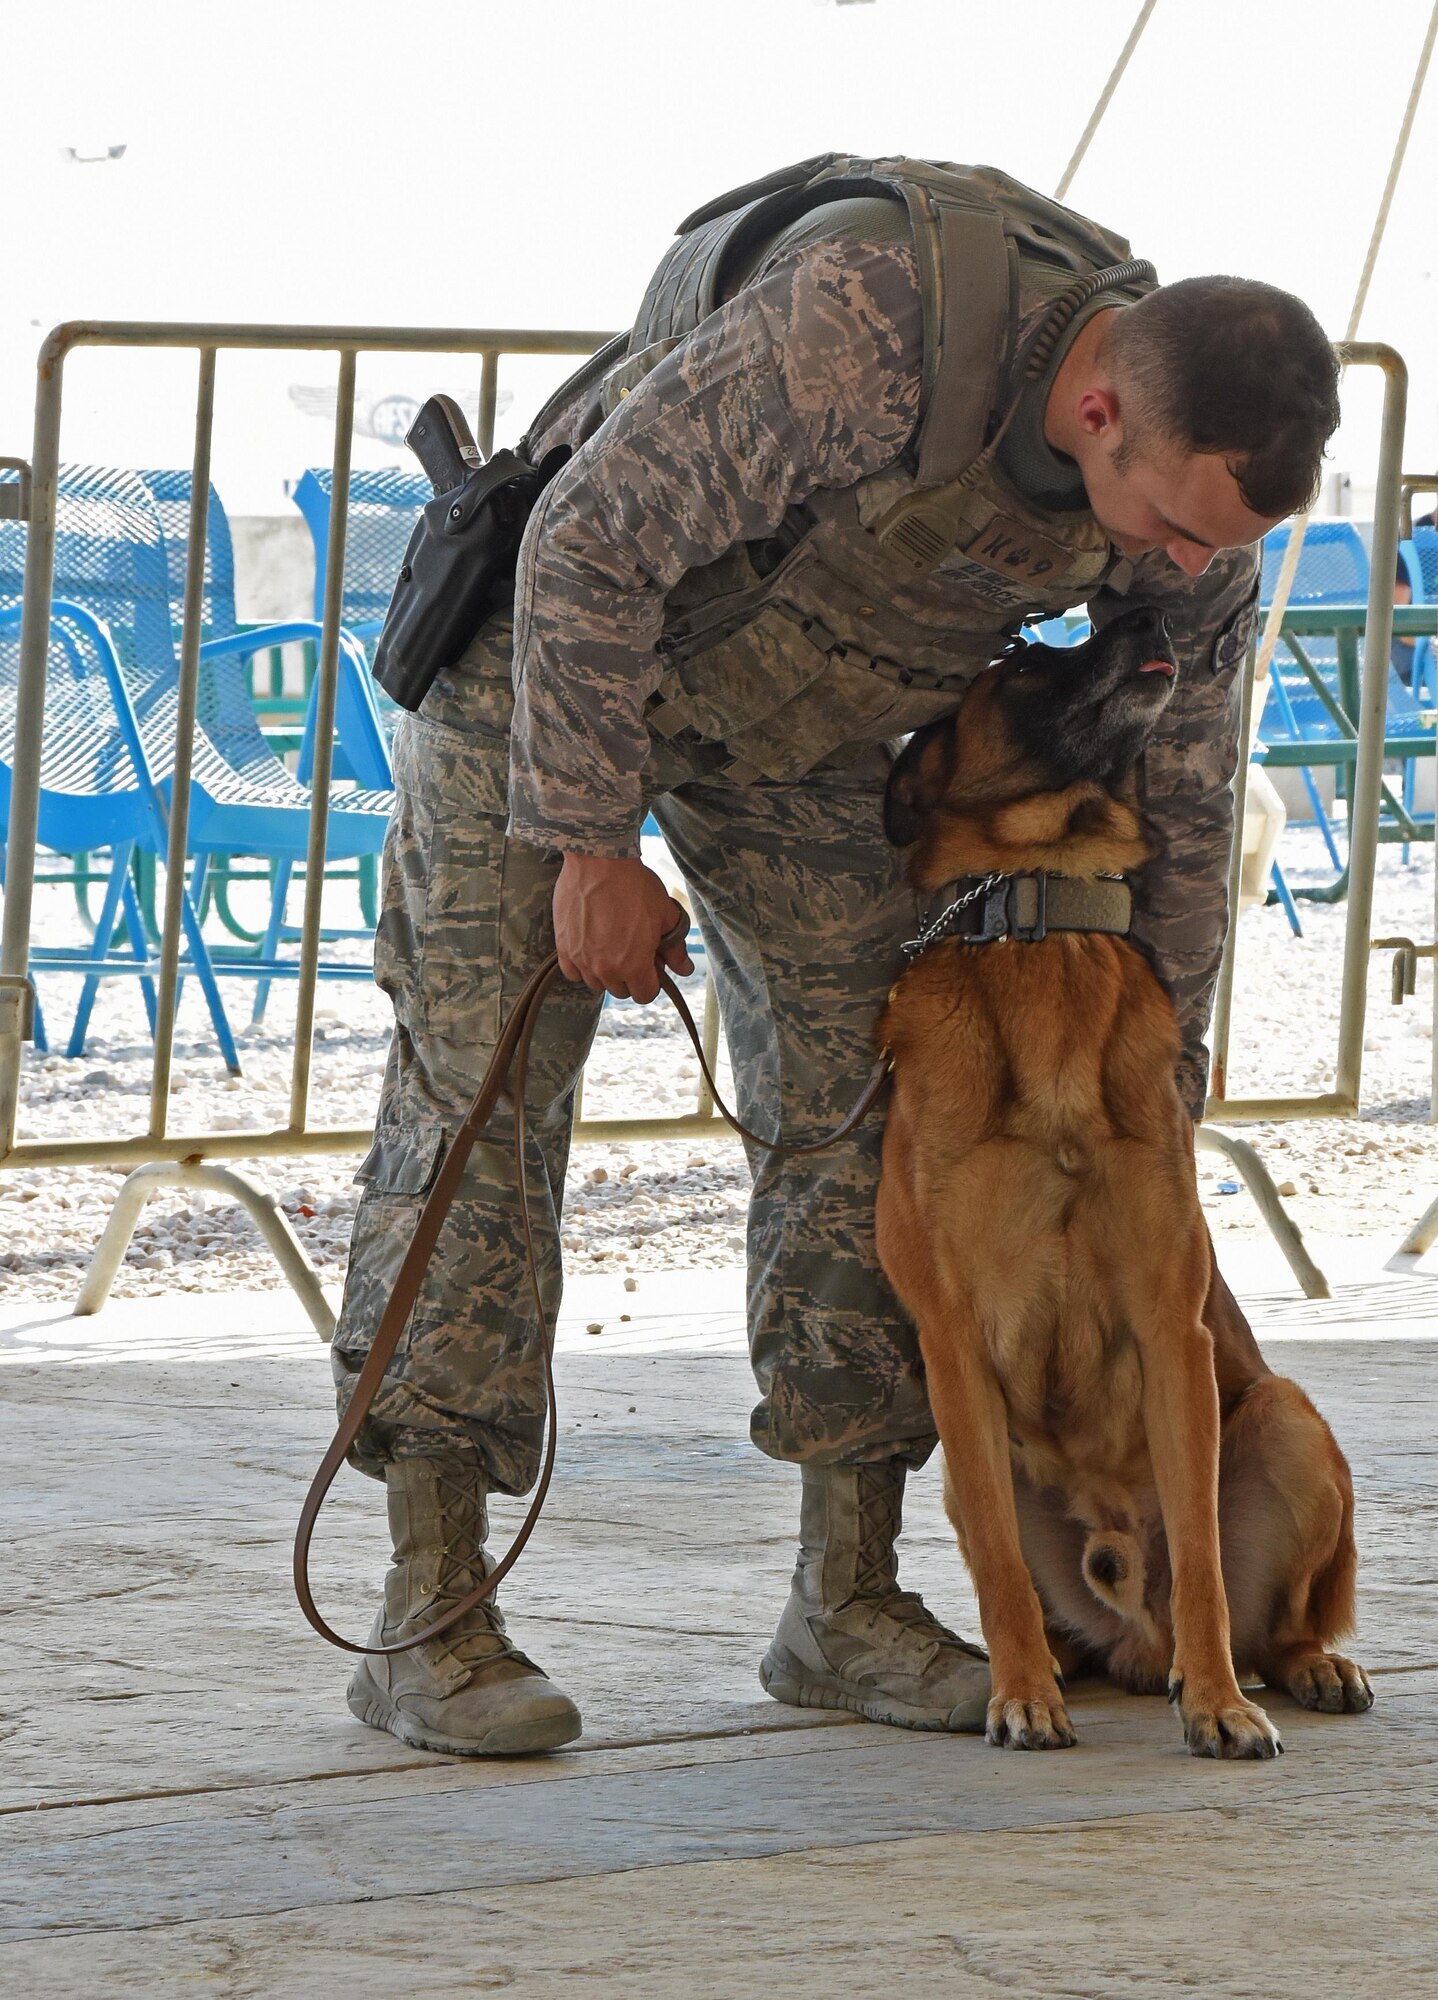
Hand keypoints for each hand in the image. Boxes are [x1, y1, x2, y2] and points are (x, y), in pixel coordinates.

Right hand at [553, 852, 693, 1002]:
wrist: (600, 861)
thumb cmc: (635, 886)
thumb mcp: (665, 916)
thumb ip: (675, 948)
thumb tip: (685, 970)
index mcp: (634, 965)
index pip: (644, 995)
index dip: (651, 982)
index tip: (650, 965)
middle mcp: (606, 969)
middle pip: (620, 990)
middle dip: (629, 976)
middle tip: (631, 950)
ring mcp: (582, 959)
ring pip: (596, 983)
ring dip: (605, 972)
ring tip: (610, 946)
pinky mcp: (563, 947)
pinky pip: (572, 972)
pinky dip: (582, 966)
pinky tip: (590, 948)